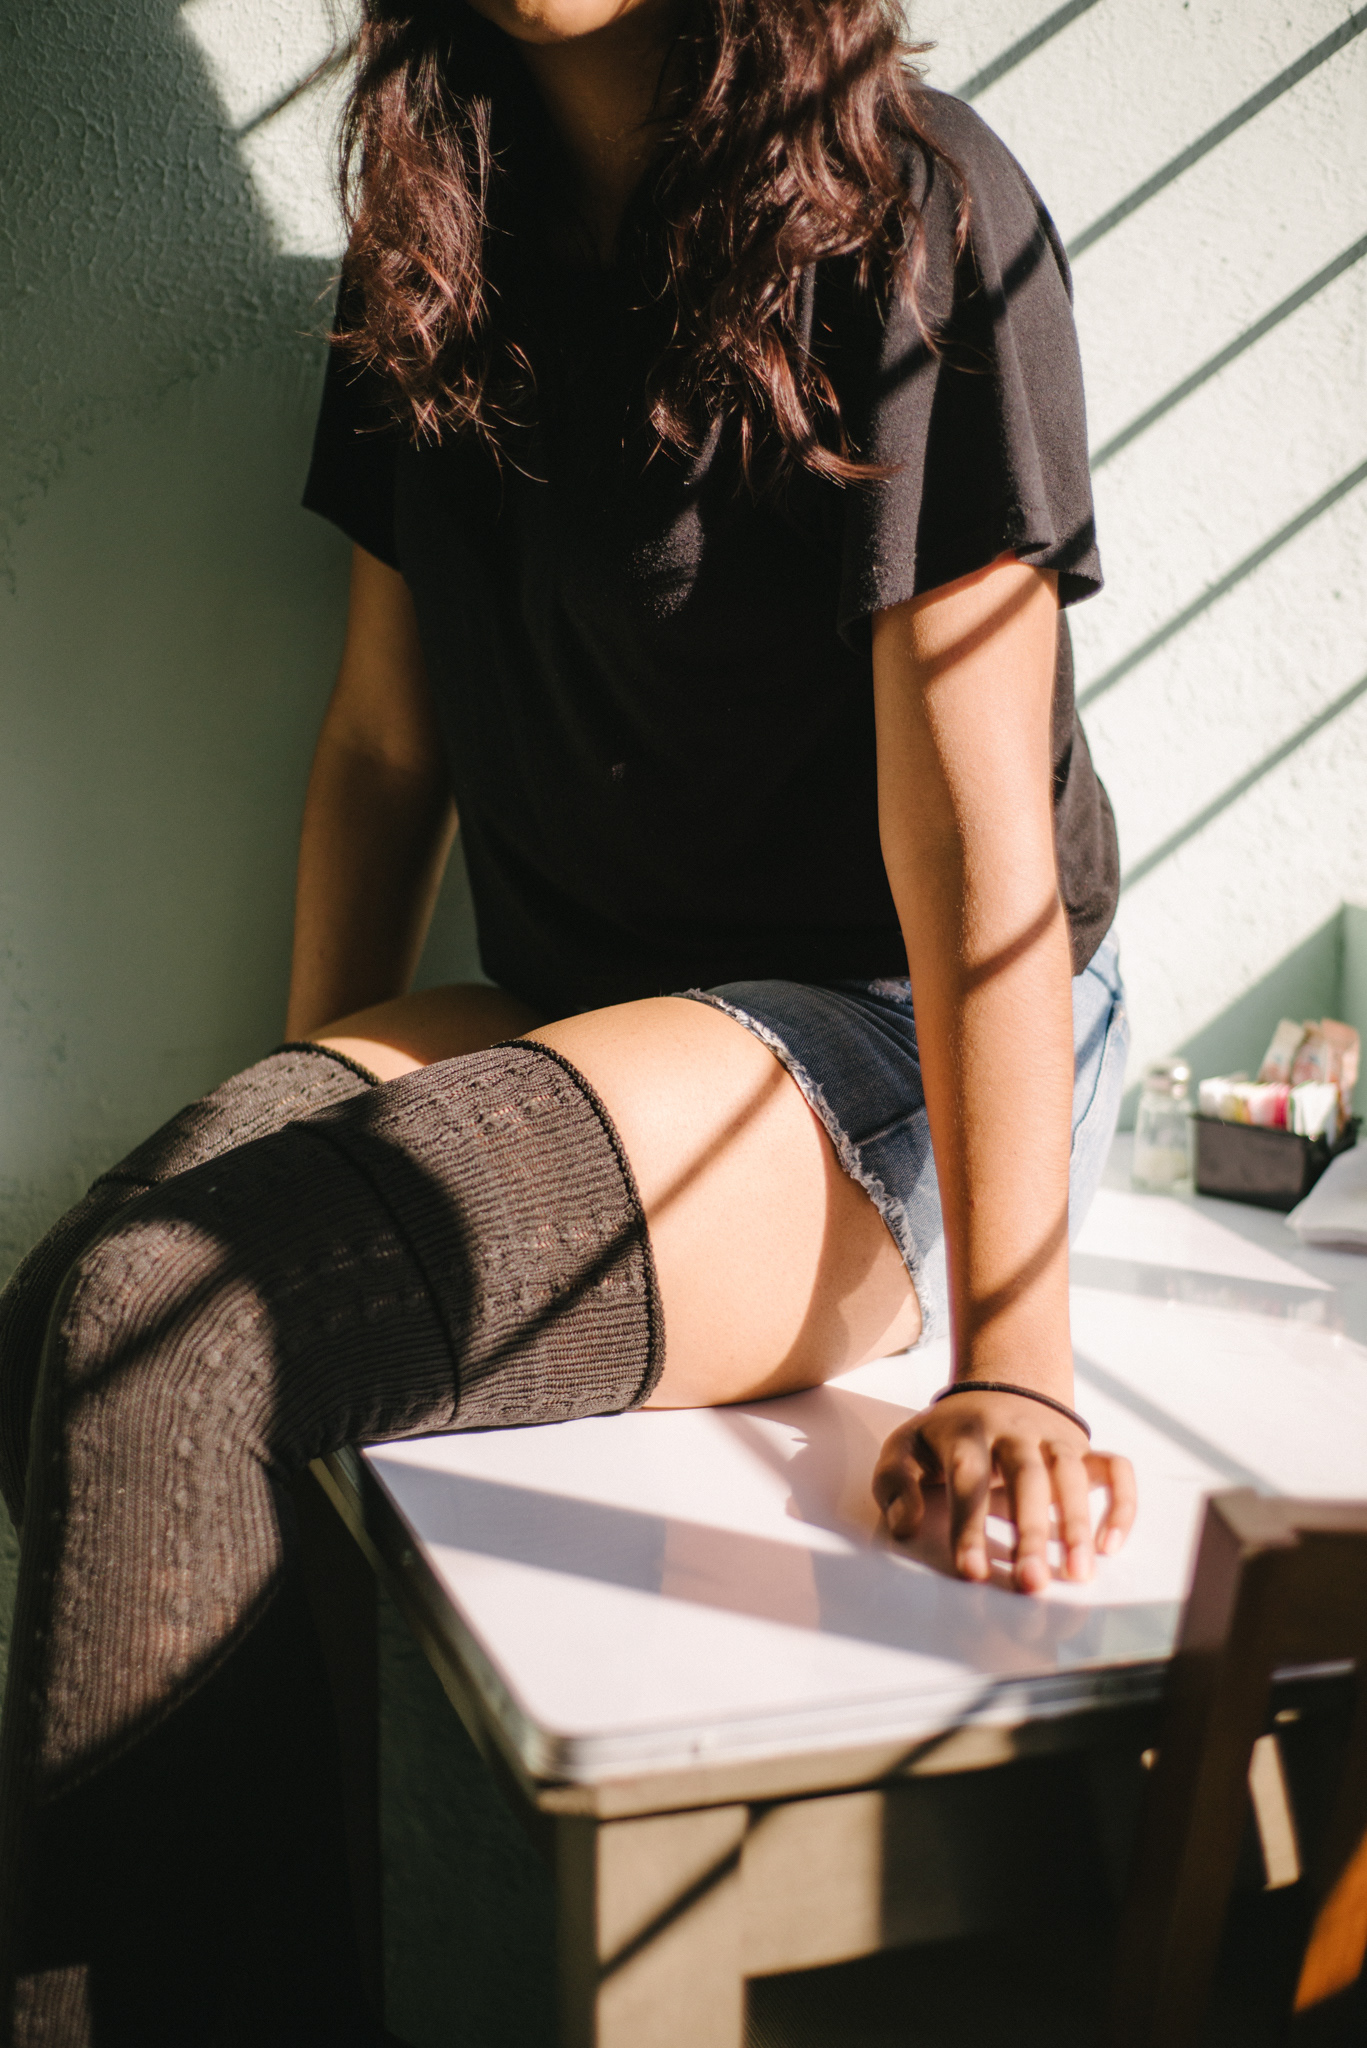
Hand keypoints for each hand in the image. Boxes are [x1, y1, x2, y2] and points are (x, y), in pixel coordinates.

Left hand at [872, 1387, 1136, 1594]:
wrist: (997, 1386)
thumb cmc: (946, 1436)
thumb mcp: (905, 1447)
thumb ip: (894, 1484)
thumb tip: (905, 1527)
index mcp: (966, 1432)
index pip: (968, 1477)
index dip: (971, 1526)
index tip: (972, 1572)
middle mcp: (1014, 1431)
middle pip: (1027, 1477)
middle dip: (1031, 1532)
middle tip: (1031, 1584)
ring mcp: (1052, 1437)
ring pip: (1071, 1474)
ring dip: (1077, 1524)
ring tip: (1078, 1575)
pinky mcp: (1082, 1448)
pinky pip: (1115, 1469)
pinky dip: (1121, 1503)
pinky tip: (1109, 1546)